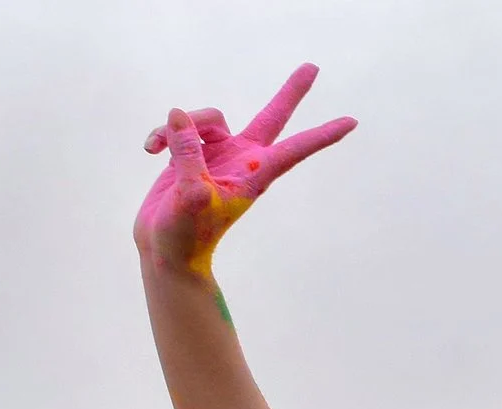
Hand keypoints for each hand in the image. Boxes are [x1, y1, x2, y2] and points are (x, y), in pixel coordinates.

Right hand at [134, 64, 355, 275]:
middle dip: (290, 93)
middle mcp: (243, 160)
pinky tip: (149, 150)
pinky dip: (161, 134)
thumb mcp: (190, 195)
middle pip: (272, 117)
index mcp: (255, 173)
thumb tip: (180, 115)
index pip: (296, 149)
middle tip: (313, 68)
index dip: (323, 135)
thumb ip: (188, 153)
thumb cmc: (186, 233)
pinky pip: (179, 127)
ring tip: (159, 148)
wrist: (165, 249)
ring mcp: (218, 155)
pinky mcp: (192, 153)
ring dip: (179, 126)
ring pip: (206, 117)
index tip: (352, 122)